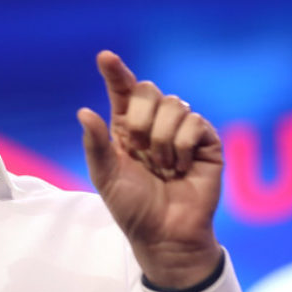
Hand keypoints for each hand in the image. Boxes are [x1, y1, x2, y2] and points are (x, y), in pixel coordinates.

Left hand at [78, 50, 222, 288]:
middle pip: (148, 91)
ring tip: (163, 167)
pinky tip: (182, 167)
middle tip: (139, 151)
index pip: (122, 91)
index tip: (105, 57)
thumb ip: (96, 144)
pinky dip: (183, 146)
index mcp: (126, 129)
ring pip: (174, 105)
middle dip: (140, 119)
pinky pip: (195, 123)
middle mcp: (154, 124)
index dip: (115, 72)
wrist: (165, 234)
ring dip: (162, 139)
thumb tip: (83, 111)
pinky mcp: (207, 142)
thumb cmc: (133, 208)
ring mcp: (182, 131)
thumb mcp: (105, 176)